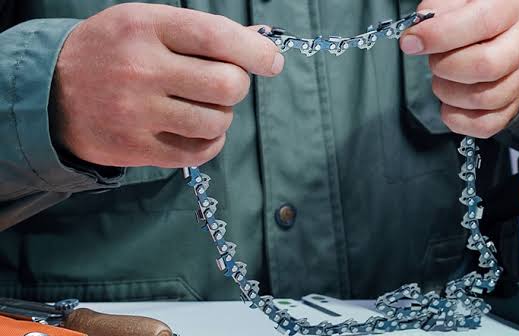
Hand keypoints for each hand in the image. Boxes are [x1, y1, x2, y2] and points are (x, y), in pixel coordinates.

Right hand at [53, 3, 283, 167]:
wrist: (47, 93)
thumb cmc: (112, 52)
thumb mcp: (146, 24)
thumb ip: (201, 32)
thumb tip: (260, 42)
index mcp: (144, 27)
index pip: (216, 37)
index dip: (255, 50)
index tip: (271, 60)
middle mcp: (139, 69)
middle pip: (226, 84)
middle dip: (237, 84)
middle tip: (224, 83)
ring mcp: (135, 112)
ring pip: (217, 120)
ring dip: (221, 114)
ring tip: (200, 105)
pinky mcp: (134, 148)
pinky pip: (200, 151)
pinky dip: (210, 141)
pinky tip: (196, 128)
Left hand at [400, 0, 518, 138]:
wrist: (505, 23)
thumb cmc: (478, 8)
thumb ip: (437, 10)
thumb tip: (417, 36)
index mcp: (510, 8)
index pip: (480, 23)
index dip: (439, 36)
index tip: (411, 42)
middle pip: (485, 66)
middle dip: (445, 66)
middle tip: (432, 59)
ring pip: (486, 98)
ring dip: (449, 93)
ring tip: (441, 78)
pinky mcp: (515, 102)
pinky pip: (489, 124)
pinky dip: (460, 121)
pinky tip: (449, 105)